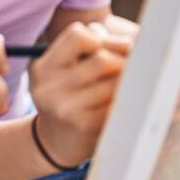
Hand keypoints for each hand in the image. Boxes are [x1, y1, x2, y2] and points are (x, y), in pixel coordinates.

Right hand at [29, 20, 132, 167]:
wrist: (56, 144)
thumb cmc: (71, 99)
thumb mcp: (68, 72)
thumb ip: (93, 50)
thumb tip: (132, 43)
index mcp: (44, 67)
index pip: (79, 36)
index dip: (105, 39)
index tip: (117, 50)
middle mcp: (49, 85)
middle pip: (102, 59)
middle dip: (124, 62)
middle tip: (135, 69)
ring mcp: (64, 106)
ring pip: (114, 83)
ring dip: (128, 84)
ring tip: (130, 88)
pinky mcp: (83, 124)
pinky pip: (117, 104)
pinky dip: (126, 103)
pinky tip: (124, 106)